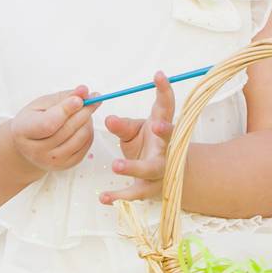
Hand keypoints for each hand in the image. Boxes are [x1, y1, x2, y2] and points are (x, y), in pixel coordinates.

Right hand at [10, 87, 93, 171]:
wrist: (28, 146)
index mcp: (23, 131)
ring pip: (80, 137)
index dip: (66, 110)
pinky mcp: (66, 165)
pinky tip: (82, 124)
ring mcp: (52, 161)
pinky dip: (89, 131)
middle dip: (83, 111)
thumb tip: (84, 91)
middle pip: (67, 129)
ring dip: (87, 120)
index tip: (79, 99)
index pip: (49, 123)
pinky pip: (86, 145)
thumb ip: (64, 97)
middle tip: (92, 98)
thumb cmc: (34, 120)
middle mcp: (36, 151)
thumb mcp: (42, 104)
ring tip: (83, 111)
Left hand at [99, 72, 175, 204]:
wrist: (165, 175)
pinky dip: (119, 196)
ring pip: (150, 169)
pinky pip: (134, 193)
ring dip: (134, 167)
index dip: (165, 90)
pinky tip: (103, 197)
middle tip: (155, 125)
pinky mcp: (148, 188)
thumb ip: (122, 125)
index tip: (159, 75)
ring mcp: (159, 169)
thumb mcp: (135, 131)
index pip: (168, 106)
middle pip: (169, 140)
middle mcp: (166, 148)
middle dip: (165, 132)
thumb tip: (107, 119)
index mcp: (163, 127)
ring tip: (116, 165)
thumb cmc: (148, 145)